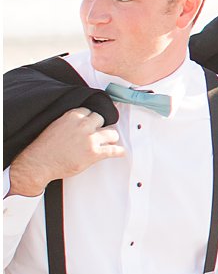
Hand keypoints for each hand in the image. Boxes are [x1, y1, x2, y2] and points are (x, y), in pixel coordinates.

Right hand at [8, 109, 126, 197]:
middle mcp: (84, 125)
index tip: (93, 122)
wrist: (40, 162)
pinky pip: (113, 150)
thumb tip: (78, 122)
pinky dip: (118, 151)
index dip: (90, 118)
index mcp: (73, 116)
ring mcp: (90, 139)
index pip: (89, 111)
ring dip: (111, 137)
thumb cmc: (45, 147)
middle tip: (98, 132)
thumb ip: (70, 121)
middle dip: (100, 126)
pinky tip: (120, 152)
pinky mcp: (94, 153)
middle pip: (101, 119)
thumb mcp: (56, 125)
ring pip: (111, 133)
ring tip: (109, 141)